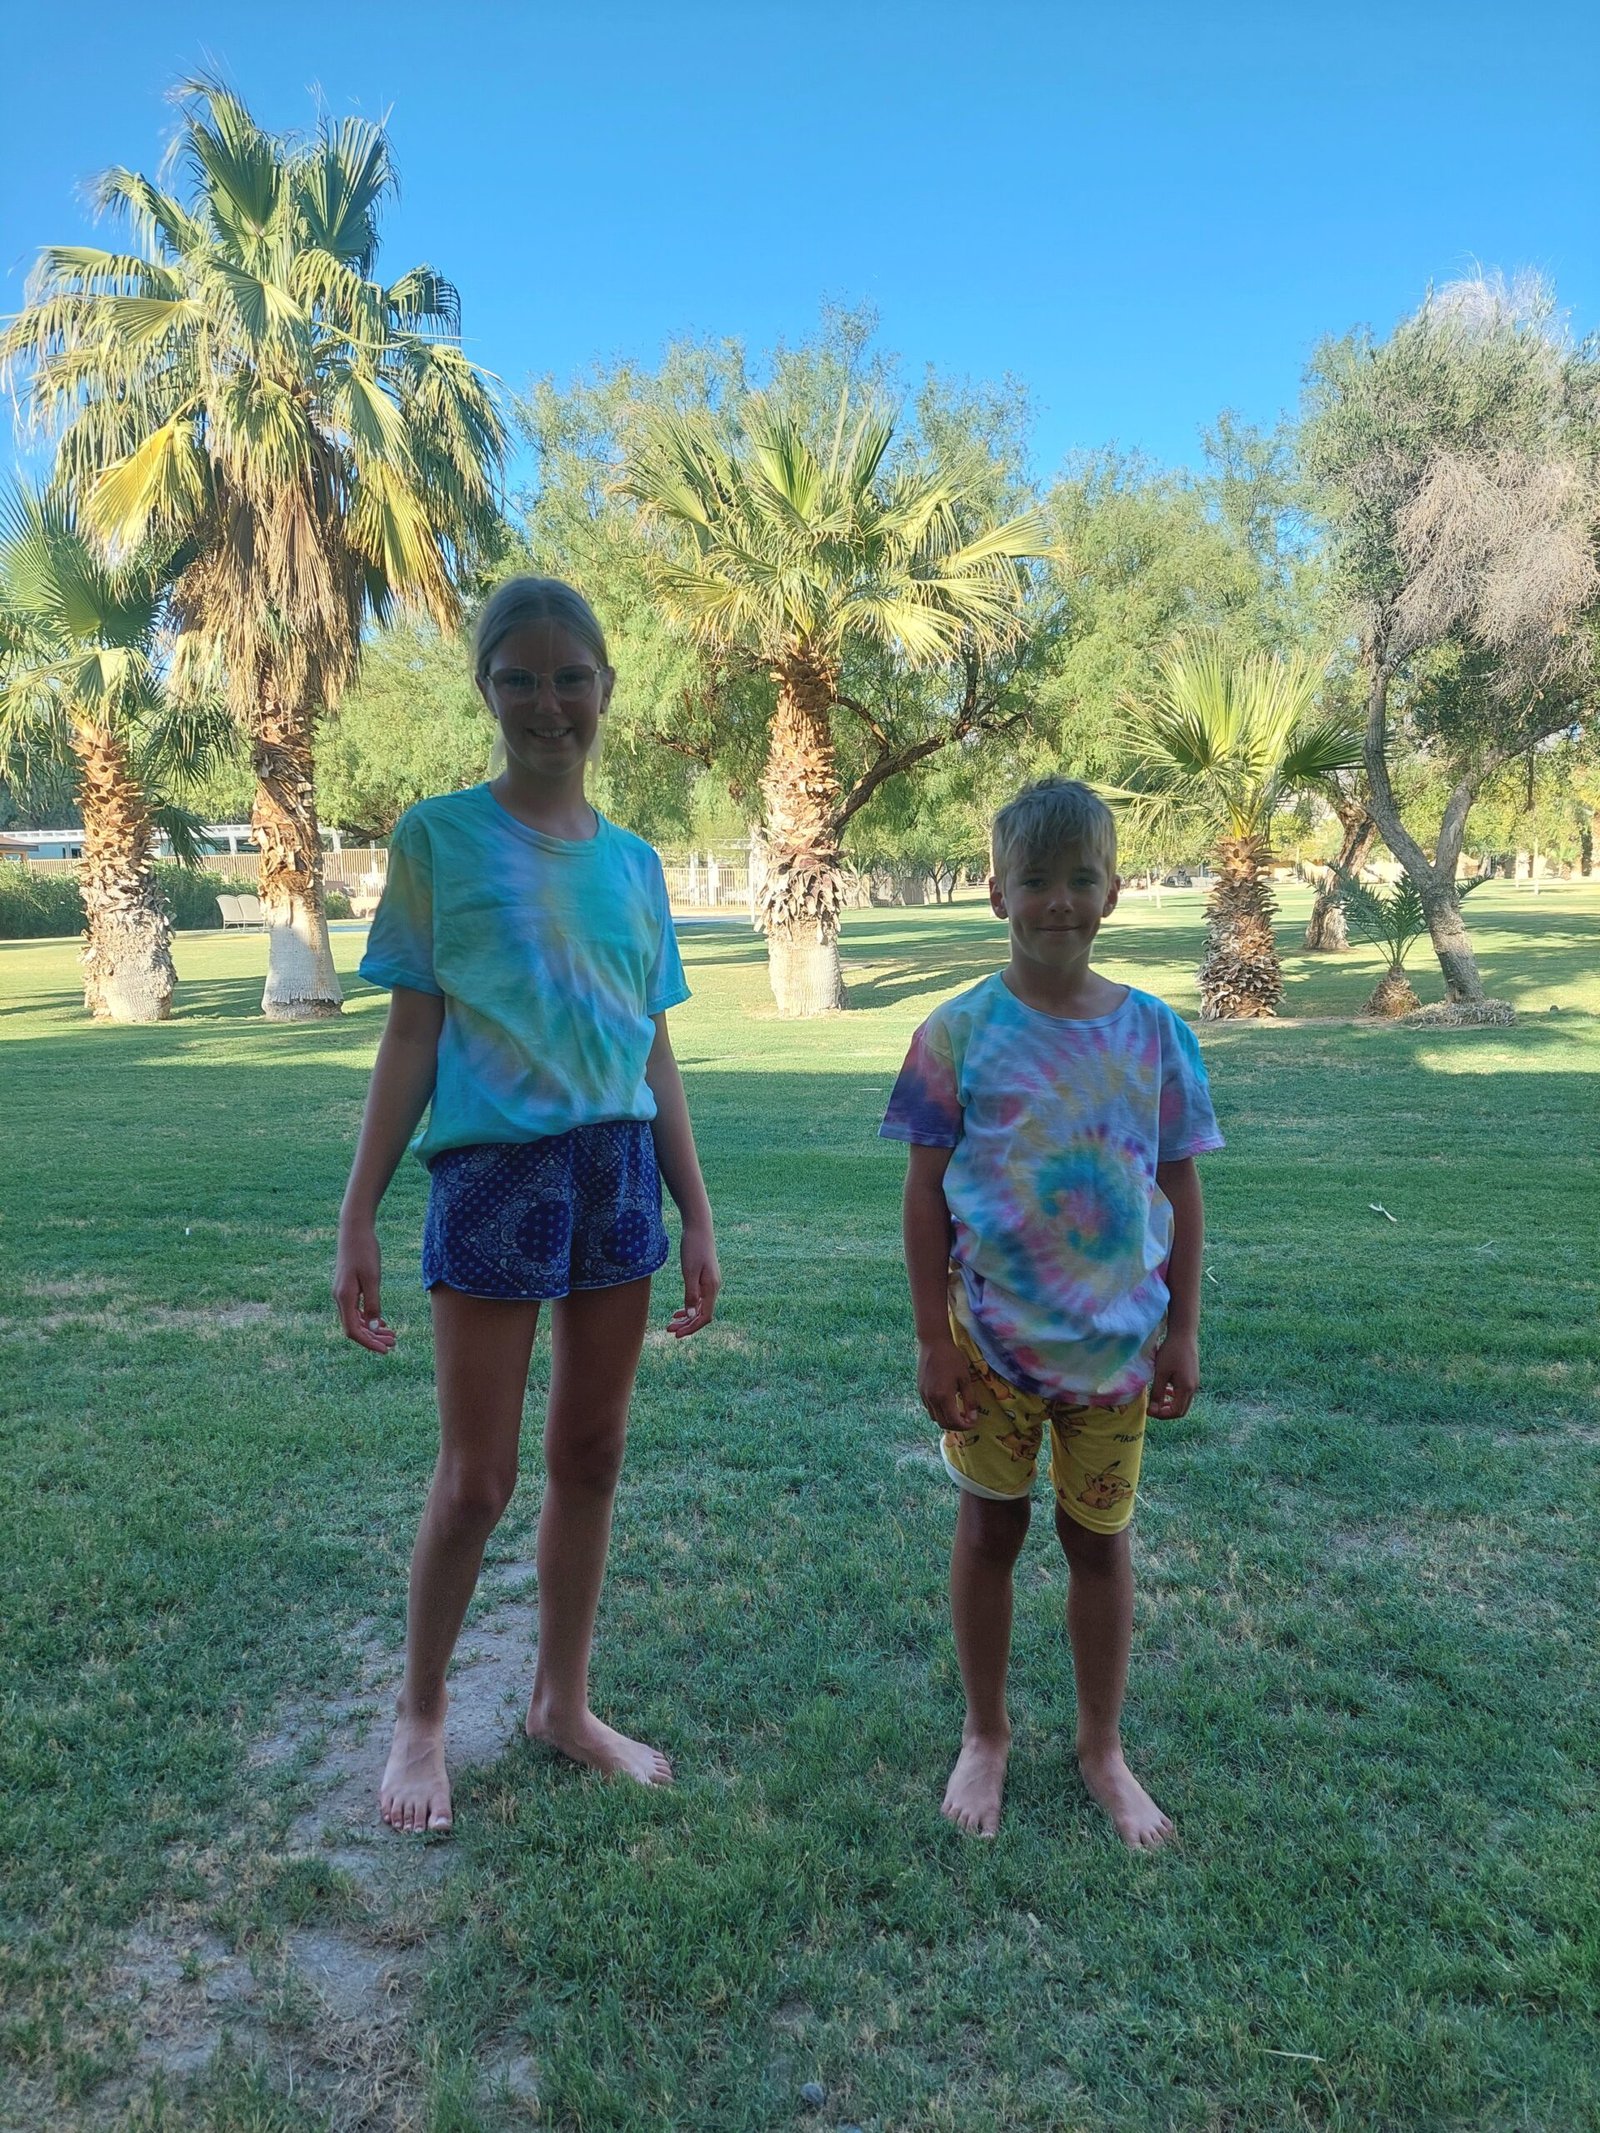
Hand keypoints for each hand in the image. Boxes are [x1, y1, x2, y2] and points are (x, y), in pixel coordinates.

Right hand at [332, 1218, 396, 1353]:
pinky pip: (356, 1309)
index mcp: (344, 1298)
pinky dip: (369, 1317)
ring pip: (356, 1319)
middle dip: (373, 1338)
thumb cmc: (364, 1251)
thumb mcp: (372, 1278)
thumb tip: (374, 1327)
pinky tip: (382, 1321)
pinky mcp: (347, 1287)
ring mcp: (342, 1293)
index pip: (353, 1331)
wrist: (354, 1230)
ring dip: (373, 1329)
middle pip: (355, 1328)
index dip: (369, 1343)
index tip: (385, 1350)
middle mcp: (340, 1298)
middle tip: (394, 1343)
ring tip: (392, 1334)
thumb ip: (373, 1303)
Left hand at [667, 1221, 719, 1338]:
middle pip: (702, 1314)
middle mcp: (713, 1288)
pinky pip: (698, 1299)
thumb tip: (690, 1315)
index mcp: (711, 1288)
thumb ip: (690, 1294)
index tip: (677, 1334)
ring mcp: (710, 1283)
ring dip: (686, 1317)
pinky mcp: (705, 1278)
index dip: (691, 1328)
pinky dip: (688, 1307)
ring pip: (699, 1307)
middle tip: (669, 1330)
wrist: (699, 1228)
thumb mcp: (689, 1272)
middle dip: (686, 1325)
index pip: (704, 1316)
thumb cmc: (693, 1247)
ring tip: (671, 1323)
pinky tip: (679, 1311)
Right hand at [918, 1336, 976, 1431]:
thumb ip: (970, 1399)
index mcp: (944, 1397)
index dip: (965, 1426)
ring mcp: (924, 1395)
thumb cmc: (952, 1358)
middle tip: (967, 1420)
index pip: (954, 1421)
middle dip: (957, 1426)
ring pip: (935, 1417)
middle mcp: (931, 1399)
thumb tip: (973, 1416)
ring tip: (958, 1412)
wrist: (933, 1343)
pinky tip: (947, 1403)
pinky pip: (929, 1408)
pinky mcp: (920, 1390)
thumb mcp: (965, 1378)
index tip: (973, 1422)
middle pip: (943, 1423)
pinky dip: (939, 1411)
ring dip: (947, 1419)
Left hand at [1148, 1329, 1198, 1418]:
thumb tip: (1152, 1410)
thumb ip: (1157, 1393)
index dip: (1161, 1415)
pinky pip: (1184, 1393)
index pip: (1175, 1412)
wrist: (1184, 1335)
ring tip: (1156, 1401)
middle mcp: (1194, 1388)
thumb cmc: (1171, 1352)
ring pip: (1183, 1402)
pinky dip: (1174, 1396)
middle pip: (1181, 1410)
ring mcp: (1195, 1383)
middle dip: (1166, 1412)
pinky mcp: (1193, 1377)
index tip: (1148, 1410)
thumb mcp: (1161, 1373)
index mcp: (1186, 1388)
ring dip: (1170, 1404)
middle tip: (1152, 1409)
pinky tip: (1165, 1389)